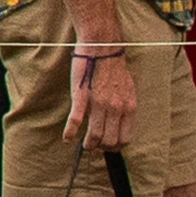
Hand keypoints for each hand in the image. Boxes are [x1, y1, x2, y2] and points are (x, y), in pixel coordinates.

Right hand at [70, 33, 140, 149]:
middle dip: (101, 148)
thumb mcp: (127, 89)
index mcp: (128, 107)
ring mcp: (99, 104)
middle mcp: (116, 108)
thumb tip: (120, 119)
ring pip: (95, 135)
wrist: (102, 48)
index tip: (108, 147)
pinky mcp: (82, 97)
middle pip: (110, 140)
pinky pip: (76, 121)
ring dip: (88, 145)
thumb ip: (125, 105)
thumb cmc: (113, 66)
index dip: (116, 147)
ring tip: (83, 146)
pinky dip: (70, 132)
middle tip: (94, 147)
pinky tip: (66, 138)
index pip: (125, 137)